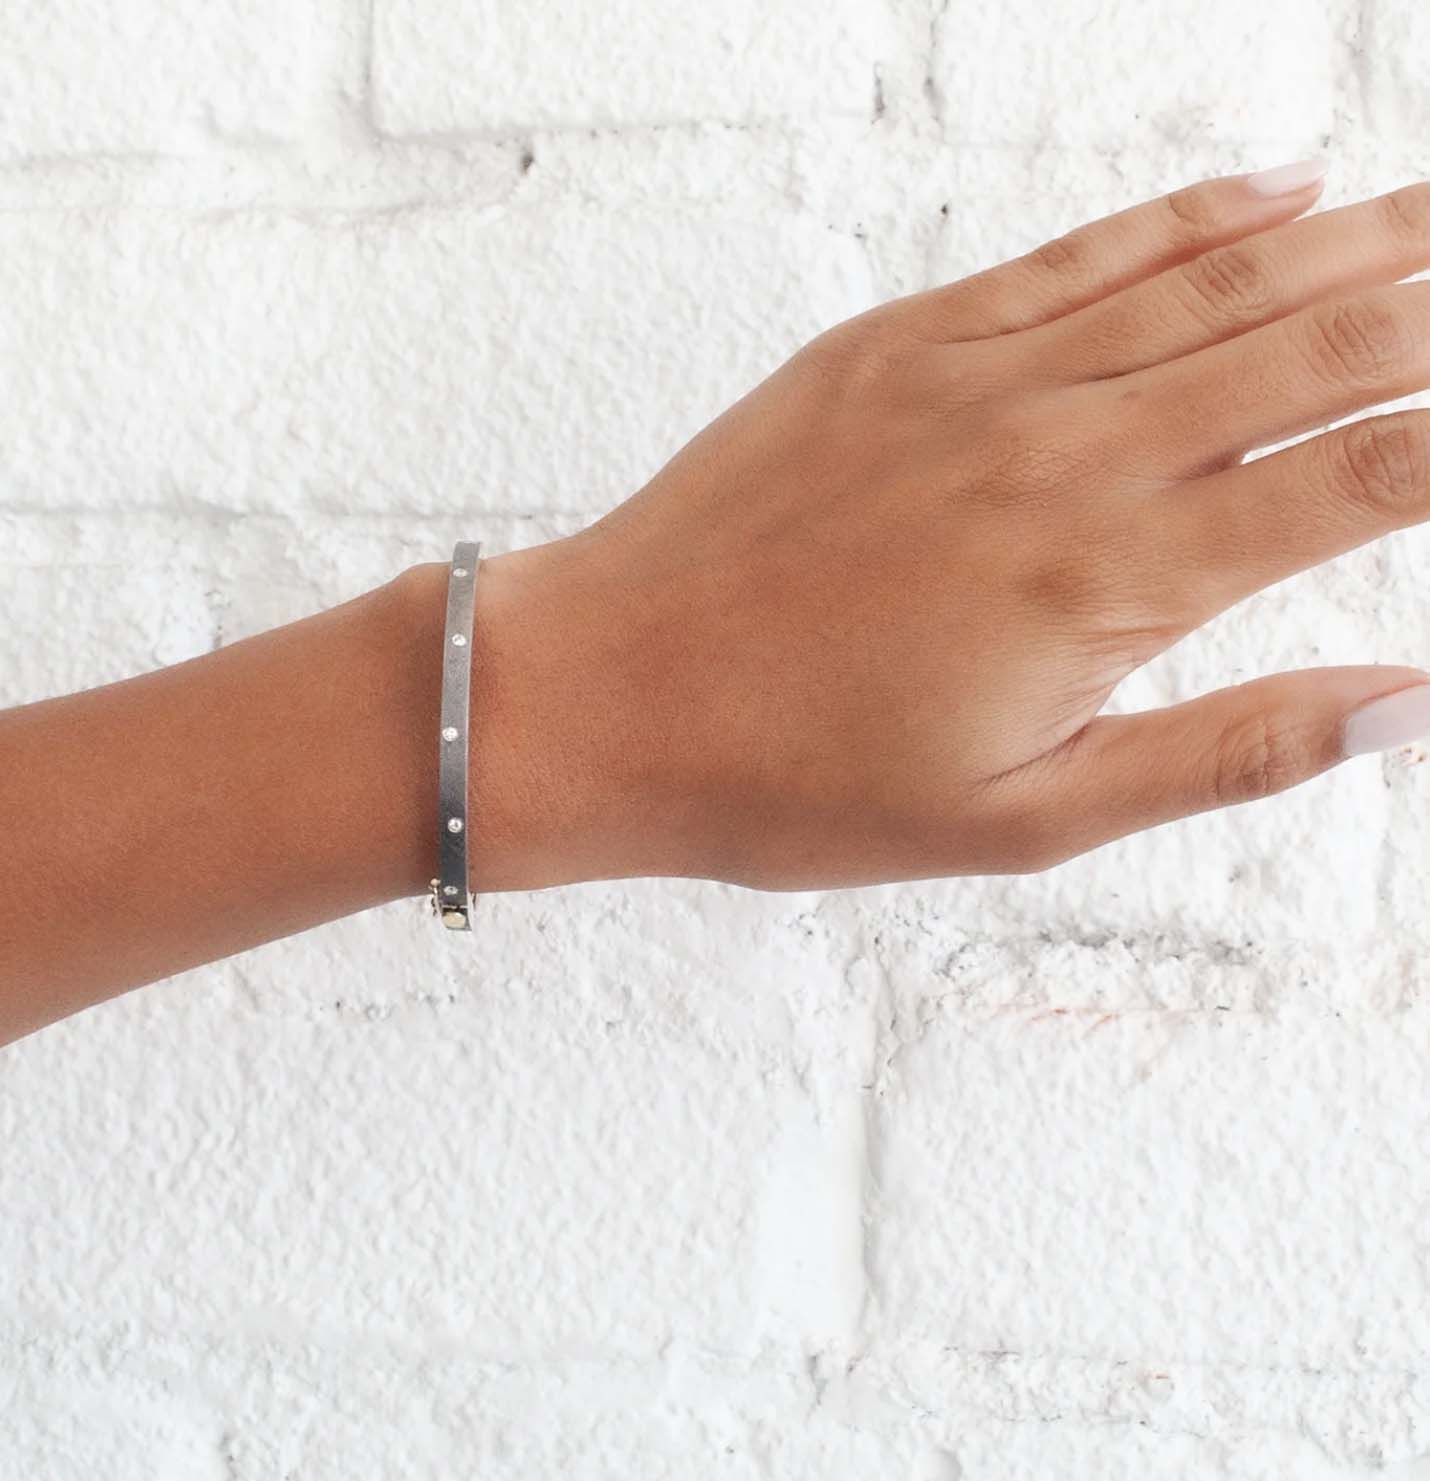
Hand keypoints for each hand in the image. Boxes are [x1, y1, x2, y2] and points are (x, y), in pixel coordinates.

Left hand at [468, 160, 1429, 891]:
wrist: (605, 691)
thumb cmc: (795, 781)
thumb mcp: (1017, 819)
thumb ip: (1218, 752)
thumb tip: (1405, 705)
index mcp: (1105, 587)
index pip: (1357, 480)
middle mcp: (1060, 458)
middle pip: (1308, 350)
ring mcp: (975, 382)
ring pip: (1211, 282)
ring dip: (1353, 238)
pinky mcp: (897, 344)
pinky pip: (1075, 257)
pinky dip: (1187, 216)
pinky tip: (1275, 185)